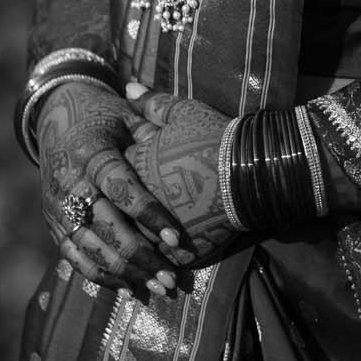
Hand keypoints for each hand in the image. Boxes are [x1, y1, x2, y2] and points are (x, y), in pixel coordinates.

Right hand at [35, 78, 193, 291]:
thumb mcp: (128, 114)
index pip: (120, 189)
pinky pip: (75, 257)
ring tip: (160, 288)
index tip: (176, 238)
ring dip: (126, 273)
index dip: (148, 215)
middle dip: (140, 257)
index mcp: (91, 152)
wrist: (56, 113)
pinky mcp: (53, 222)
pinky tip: (130, 288)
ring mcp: (57, 206)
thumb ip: (154, 130)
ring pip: (91, 250)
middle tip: (172, 278)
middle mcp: (69, 182)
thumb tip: (192, 138)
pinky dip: (102, 276)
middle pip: (105, 228)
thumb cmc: (106, 115)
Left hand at [122, 86, 238, 267]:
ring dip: (131, 252)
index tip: (119, 182)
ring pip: (133, 247)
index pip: (109, 177)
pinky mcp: (179, 250)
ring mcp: (157, 229)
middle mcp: (137, 201)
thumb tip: (128, 87)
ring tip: (133, 258)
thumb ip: (152, 103)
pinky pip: (160, 263)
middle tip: (113, 226)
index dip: (114, 179)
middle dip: (112, 222)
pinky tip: (156, 272)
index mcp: (132, 167)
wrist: (251, 170)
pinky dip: (157, 266)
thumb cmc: (215, 138)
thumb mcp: (183, 112)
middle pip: (114, 217)